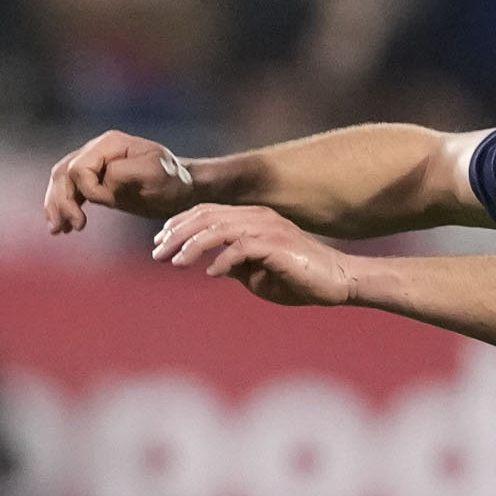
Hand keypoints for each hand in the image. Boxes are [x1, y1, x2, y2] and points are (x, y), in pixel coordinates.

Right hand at [42, 129, 202, 233]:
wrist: (181, 189)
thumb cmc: (172, 180)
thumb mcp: (156, 174)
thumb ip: (126, 172)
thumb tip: (103, 179)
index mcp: (110, 143)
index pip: (80, 167)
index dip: (90, 189)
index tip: (109, 204)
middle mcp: (97, 149)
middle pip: (64, 172)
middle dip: (62, 201)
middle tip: (74, 227)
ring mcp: (94, 163)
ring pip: (61, 181)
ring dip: (56, 206)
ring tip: (59, 230)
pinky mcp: (95, 180)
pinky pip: (69, 190)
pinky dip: (62, 207)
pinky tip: (62, 228)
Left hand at [151, 202, 366, 306]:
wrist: (337, 282)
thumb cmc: (298, 279)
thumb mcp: (256, 273)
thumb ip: (234, 265)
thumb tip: (209, 266)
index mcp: (251, 218)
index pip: (207, 213)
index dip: (179, 225)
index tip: (159, 242)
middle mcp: (257, 217)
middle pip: (206, 216)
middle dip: (177, 233)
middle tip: (157, 252)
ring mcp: (268, 228)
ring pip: (219, 228)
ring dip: (193, 245)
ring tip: (176, 262)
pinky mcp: (278, 244)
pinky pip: (241, 247)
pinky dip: (222, 260)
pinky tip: (210, 273)